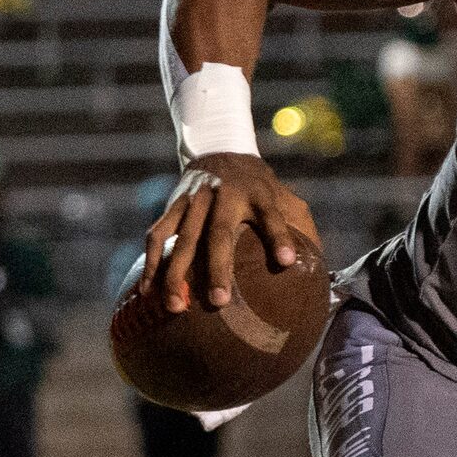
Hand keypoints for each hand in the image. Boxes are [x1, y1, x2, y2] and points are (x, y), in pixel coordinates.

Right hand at [138, 151, 317, 314]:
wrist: (219, 150)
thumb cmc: (258, 186)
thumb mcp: (281, 195)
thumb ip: (296, 222)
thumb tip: (308, 264)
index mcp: (256, 193)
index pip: (271, 214)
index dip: (279, 236)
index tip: (286, 261)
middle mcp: (222, 195)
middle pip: (218, 233)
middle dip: (218, 268)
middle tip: (218, 302)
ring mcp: (194, 200)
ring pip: (182, 238)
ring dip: (176, 272)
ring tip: (176, 306)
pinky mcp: (173, 205)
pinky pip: (157, 235)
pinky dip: (152, 262)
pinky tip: (148, 290)